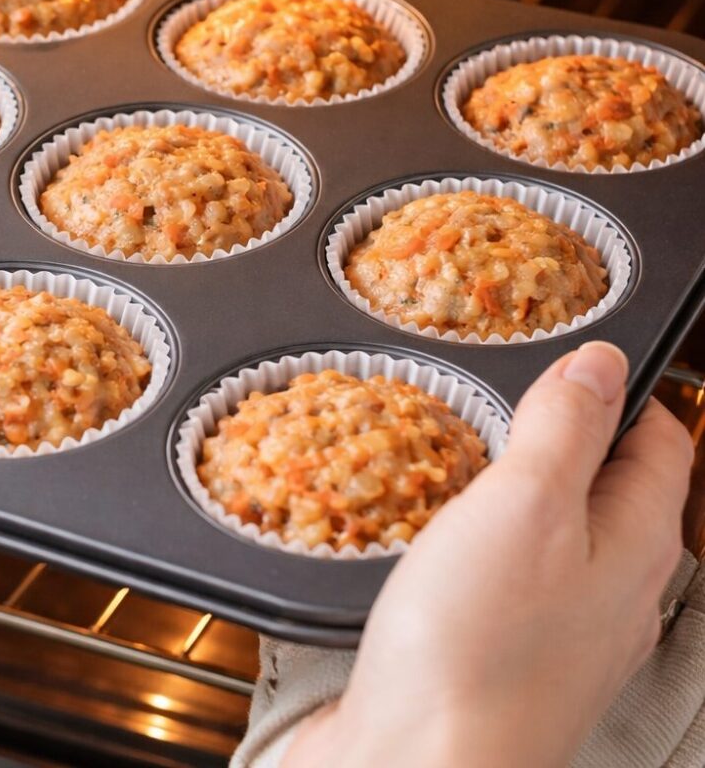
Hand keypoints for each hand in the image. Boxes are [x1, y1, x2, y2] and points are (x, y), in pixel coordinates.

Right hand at [287, 342, 693, 767]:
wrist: (417, 766)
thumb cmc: (477, 652)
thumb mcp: (523, 505)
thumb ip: (564, 428)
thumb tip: (599, 363)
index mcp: (636, 544)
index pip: (662, 441)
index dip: (625, 388)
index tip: (577, 352)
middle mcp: (612, 594)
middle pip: (609, 490)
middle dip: (565, 437)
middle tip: (508, 396)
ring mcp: (559, 634)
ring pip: (554, 540)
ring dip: (514, 495)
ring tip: (461, 459)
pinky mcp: (500, 661)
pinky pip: (503, 586)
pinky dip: (476, 549)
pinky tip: (433, 545)